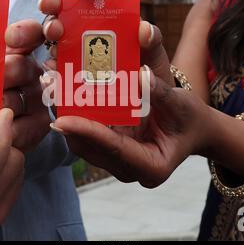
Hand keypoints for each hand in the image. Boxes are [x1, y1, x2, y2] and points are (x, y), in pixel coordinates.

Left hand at [0, 19, 49, 151]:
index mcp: (10, 53)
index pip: (28, 34)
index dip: (23, 32)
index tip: (8, 37)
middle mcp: (27, 74)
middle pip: (24, 66)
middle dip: (5, 71)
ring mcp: (34, 100)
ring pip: (21, 99)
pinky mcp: (36, 126)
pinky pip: (26, 127)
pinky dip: (3, 132)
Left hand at [38, 0, 197, 186]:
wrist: (193, 129)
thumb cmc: (191, 119)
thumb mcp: (182, 104)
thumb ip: (161, 91)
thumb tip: (141, 75)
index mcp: (151, 166)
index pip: (114, 149)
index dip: (89, 132)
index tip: (63, 118)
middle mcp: (130, 170)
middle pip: (90, 148)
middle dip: (68, 121)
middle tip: (50, 91)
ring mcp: (118, 163)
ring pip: (83, 144)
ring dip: (66, 116)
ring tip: (51, 86)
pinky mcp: (110, 151)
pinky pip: (86, 135)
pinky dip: (75, 115)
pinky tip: (63, 91)